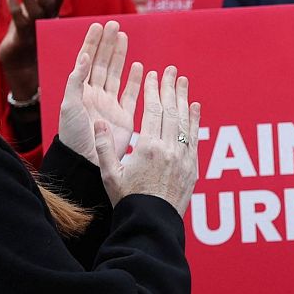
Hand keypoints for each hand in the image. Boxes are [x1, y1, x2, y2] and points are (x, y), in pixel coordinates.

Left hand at [0, 0, 69, 103]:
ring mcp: (36, 31)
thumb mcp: (36, 2)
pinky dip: (17, 10)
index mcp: (52, 12)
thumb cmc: (28, 28)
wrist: (21, 62)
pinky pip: (21, 24)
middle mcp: (46, 21)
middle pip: (49, 2)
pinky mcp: (22, 40)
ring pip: (36, 12)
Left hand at [58, 20, 143, 164]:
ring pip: (116, 74)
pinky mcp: (123, 116)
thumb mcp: (69, 105)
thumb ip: (77, 81)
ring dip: (120, 56)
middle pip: (102, 63)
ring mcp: (110, 104)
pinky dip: (135, 80)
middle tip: (114, 24)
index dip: (91, 43)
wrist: (86, 161)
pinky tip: (139, 66)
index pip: (86, 60)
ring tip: (124, 37)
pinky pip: (131, 94)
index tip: (97, 26)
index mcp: (80, 91)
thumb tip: (84, 57)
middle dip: (108, 44)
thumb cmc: (73, 135)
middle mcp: (95, 95)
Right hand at [93, 65, 200, 214]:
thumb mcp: (110, 174)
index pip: (152, 111)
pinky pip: (195, 137)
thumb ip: (104, 146)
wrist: (152, 222)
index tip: (152, 75)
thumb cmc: (128, 200)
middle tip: (170, 70)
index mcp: (147, 148)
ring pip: (185, 122)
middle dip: (169, 88)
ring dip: (184, 99)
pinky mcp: (192, 167)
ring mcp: (183, 157)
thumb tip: (98, 121)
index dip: (152, 91)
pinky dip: (195, 120)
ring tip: (183, 81)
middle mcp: (169, 149)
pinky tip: (195, 106)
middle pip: (171, 111)